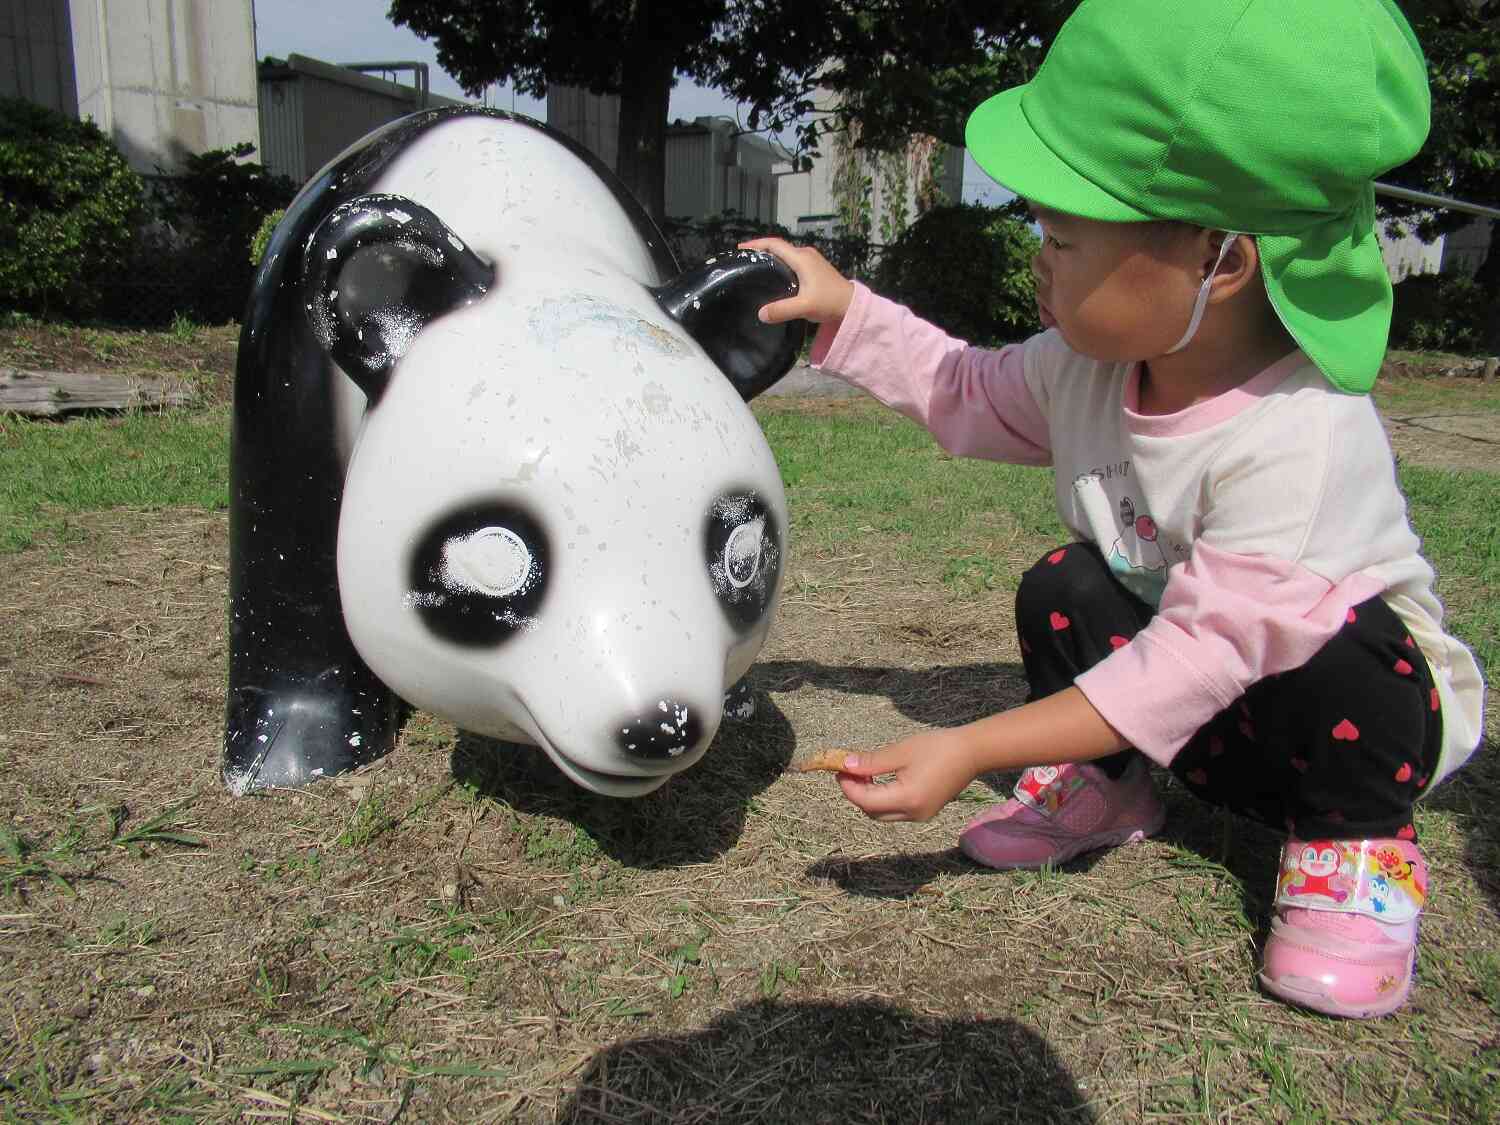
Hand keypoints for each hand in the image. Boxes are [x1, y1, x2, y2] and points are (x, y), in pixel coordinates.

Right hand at [738, 237, 855, 325]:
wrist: (852, 305)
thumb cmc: (830, 302)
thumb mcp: (805, 307)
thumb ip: (782, 310)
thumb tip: (761, 314)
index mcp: (801, 258)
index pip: (774, 244)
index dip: (756, 244)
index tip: (741, 248)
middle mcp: (806, 254)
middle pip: (779, 247)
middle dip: (761, 250)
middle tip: (745, 259)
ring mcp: (812, 260)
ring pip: (786, 254)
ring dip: (771, 257)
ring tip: (756, 267)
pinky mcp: (815, 268)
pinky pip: (793, 261)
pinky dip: (780, 264)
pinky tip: (775, 276)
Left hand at [834, 728, 980, 821]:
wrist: (972, 753)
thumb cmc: (938, 748)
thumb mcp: (901, 751)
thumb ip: (872, 761)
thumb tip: (846, 764)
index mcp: (907, 799)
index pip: (865, 801)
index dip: (848, 787)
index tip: (838, 769)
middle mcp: (913, 814)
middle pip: (872, 812)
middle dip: (856, 793)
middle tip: (847, 770)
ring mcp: (921, 815)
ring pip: (883, 814)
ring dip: (868, 797)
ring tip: (863, 773)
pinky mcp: (925, 811)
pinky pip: (896, 811)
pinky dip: (883, 798)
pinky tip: (880, 779)